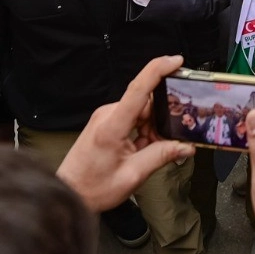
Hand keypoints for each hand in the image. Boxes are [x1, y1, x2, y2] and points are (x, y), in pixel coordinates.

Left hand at [56, 55, 192, 211]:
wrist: (69, 193)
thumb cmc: (93, 187)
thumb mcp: (133, 175)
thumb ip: (161, 156)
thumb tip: (185, 146)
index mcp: (112, 125)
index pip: (138, 88)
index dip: (158, 69)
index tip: (176, 60)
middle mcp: (107, 115)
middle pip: (146, 103)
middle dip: (163, 118)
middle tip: (170, 141)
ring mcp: (106, 118)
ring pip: (142, 112)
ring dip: (153, 128)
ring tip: (149, 153)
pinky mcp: (106, 123)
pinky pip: (134, 119)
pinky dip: (144, 131)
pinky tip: (142, 150)